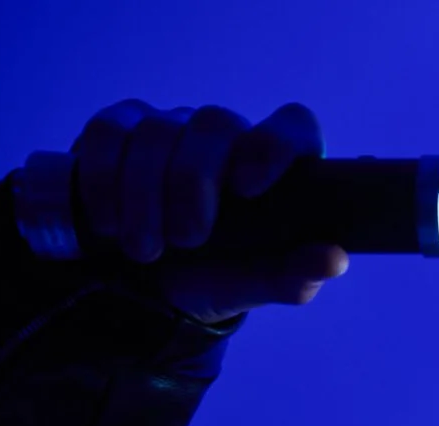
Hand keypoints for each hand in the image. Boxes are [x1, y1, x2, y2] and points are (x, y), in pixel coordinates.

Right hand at [62, 99, 348, 323]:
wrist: (146, 287)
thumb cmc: (216, 277)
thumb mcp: (252, 285)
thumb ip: (292, 274)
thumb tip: (335, 259)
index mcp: (277, 165)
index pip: (293, 125)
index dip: (275, 144)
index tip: (250, 187)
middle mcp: (228, 136)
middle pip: (216, 125)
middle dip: (194, 182)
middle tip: (188, 239)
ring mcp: (172, 126)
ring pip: (158, 132)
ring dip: (145, 195)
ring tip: (145, 250)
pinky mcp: (117, 129)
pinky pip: (109, 134)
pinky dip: (103, 180)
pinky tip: (108, 223)